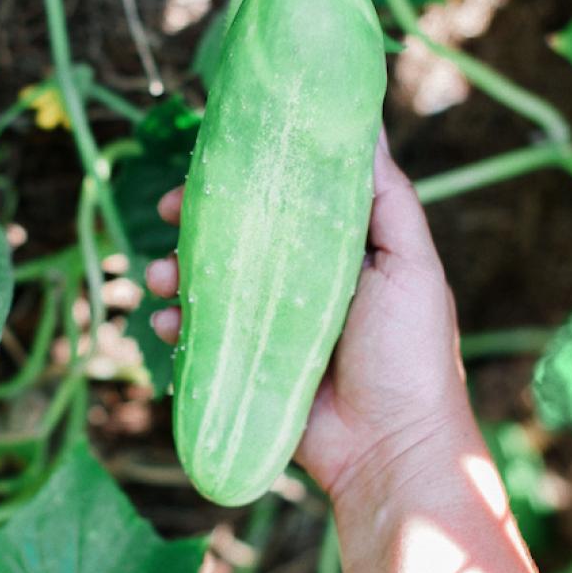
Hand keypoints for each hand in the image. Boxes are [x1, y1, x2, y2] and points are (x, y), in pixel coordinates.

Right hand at [145, 132, 470, 505]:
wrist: (391, 449)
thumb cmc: (412, 353)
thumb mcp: (410, 262)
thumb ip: (386, 198)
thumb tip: (364, 122)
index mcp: (339, 251)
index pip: (283, 198)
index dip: (246, 176)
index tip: (213, 159)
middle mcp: (299, 283)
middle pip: (237, 237)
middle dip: (196, 222)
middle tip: (168, 212)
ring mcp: (269, 328)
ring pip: (208, 285)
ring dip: (173, 272)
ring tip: (159, 277)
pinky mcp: (246, 367)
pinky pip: (199, 338)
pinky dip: (175, 327)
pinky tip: (163, 325)